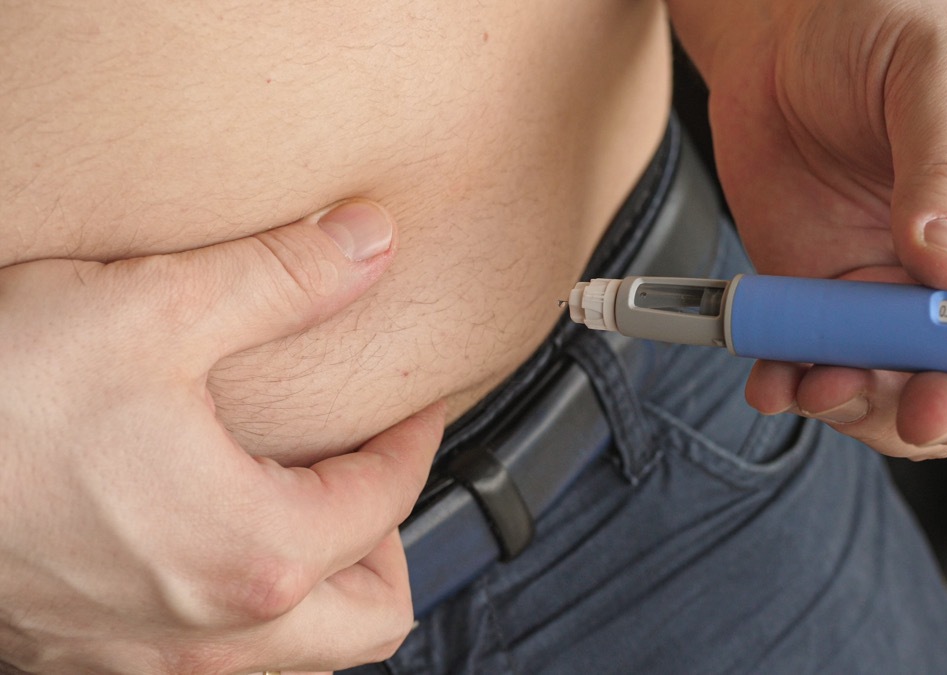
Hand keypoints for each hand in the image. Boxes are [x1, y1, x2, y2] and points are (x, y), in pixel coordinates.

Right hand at [0, 201, 444, 672]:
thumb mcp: (156, 310)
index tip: (416, 404)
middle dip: (387, 539)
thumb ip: (286, 278)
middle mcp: (211, 637)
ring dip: (323, 584)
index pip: (388, 503)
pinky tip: (206, 536)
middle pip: (372, 617)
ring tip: (294, 503)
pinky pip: (213, 664)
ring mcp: (145, 664)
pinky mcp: (84, 663)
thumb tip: (371, 241)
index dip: (416, 440)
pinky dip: (243, 608)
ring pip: (299, 656)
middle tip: (360, 466)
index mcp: (256, 554)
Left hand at [669, 0, 946, 457]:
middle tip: (920, 407)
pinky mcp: (842, 309)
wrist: (783, 41)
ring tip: (826, 382)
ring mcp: (914, 302)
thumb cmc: (886, 35)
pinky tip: (779, 379)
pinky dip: (804, 389)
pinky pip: (834, 376)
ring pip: (917, 398)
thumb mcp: (938, 80)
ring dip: (875, 411)